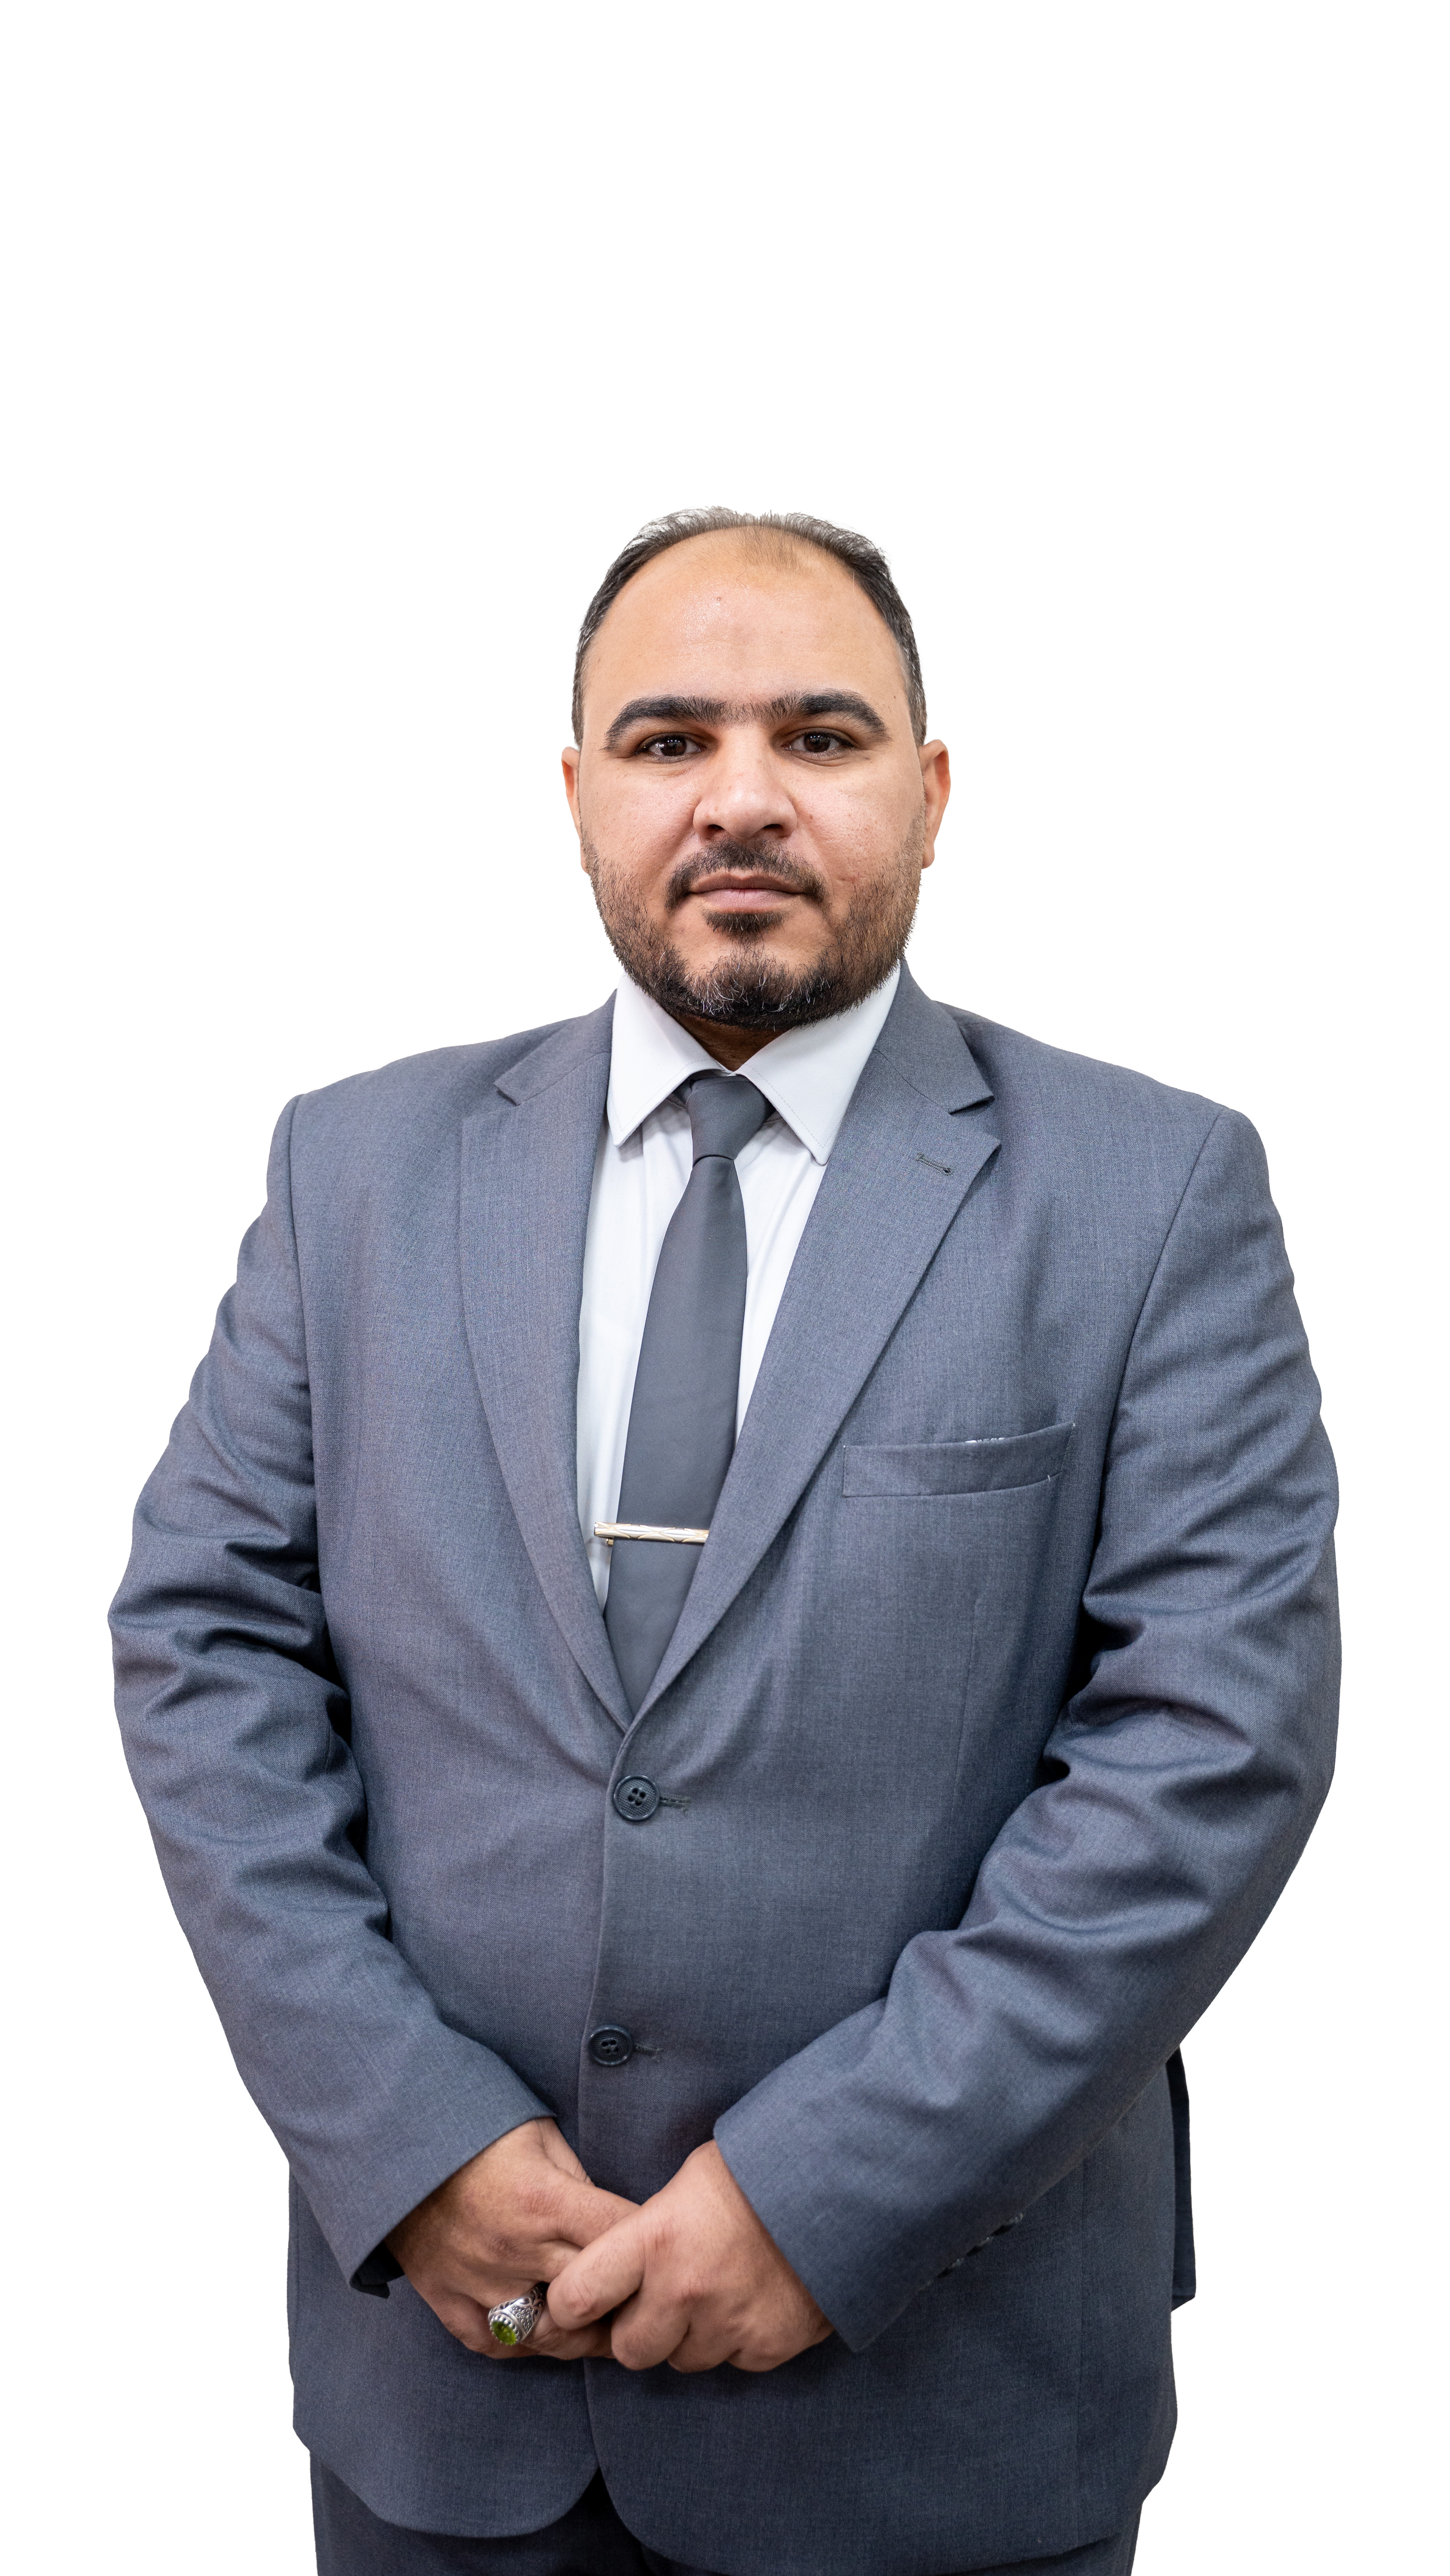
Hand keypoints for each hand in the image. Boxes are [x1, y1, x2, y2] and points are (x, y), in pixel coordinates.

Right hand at [387, 2118, 637, 2359]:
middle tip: (646, 2298)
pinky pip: (495, 2343)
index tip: (664, 2247)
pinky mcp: (447, 2300)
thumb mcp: (540, 2137)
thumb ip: (578, 2184)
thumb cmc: (475, 2130)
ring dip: (580, 2334)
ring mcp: (478, 2282)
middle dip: (626, 2300)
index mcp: (544, 2201)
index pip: (621, 2239)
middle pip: (593, 2298)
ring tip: (603, 2325)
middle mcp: (515, 2250)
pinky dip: (524, 2342)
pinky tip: (545, 2330)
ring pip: (549, 2335)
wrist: (392, 2141)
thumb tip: (614, 2225)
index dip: (651, 2246)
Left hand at [547, 2139, 832, 2372]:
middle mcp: (685, 2290)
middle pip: (628, 2348)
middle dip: (638, 2329)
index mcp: (655, 2238)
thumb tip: (614, 2270)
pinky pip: (733, 2362)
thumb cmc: (754, 2170)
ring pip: (682, 2360)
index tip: (578, 2301)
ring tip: (716, 2290)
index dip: (570, 2305)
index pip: (575, 2297)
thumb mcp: (685, 2182)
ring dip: (689, 2336)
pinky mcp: (768, 2347)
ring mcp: (729, 2324)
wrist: (840, 2182)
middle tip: (660, 2298)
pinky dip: (736, 2340)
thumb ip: (646, 2232)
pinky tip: (753, 2298)